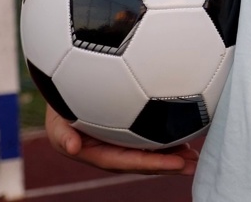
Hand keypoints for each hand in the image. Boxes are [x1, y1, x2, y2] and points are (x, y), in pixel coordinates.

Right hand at [45, 104, 198, 175]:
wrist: (64, 86)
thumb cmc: (59, 101)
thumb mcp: (55, 119)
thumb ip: (62, 135)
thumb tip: (72, 148)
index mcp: (98, 153)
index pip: (127, 162)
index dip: (151, 164)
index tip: (176, 163)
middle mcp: (112, 150)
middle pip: (143, 161)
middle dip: (169, 165)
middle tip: (194, 164)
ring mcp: (121, 140)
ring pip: (150, 149)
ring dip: (172, 153)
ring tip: (196, 155)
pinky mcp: (128, 126)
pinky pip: (149, 134)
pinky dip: (167, 136)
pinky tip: (186, 131)